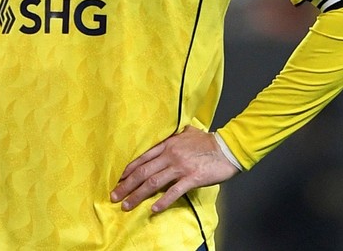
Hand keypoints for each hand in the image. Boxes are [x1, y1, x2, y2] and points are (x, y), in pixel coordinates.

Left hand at [111, 126, 239, 213]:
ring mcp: (180, 167)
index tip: (118, 179)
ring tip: (126, 205)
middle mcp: (170, 155)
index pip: (142, 158)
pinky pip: (174, 191)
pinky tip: (153, 209)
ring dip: (138, 195)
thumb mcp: (187, 132)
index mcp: (167, 145)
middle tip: (114, 196)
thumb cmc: (207, 141)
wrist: (228, 148)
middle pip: (143, 172)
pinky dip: (163, 201)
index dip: (128, 170)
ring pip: (153, 182)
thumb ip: (174, 135)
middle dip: (126, 185)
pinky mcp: (192, 177)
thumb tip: (167, 134)